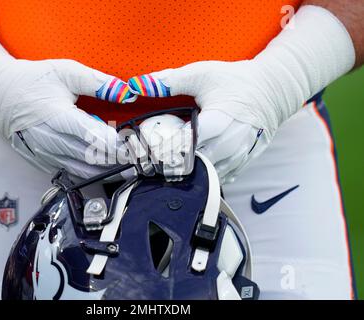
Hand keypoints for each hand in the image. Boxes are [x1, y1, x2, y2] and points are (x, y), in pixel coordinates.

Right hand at [0, 12, 135, 178]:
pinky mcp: (42, 163)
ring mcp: (44, 154)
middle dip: (117, 160)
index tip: (133, 146)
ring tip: (127, 166)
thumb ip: (98, 82)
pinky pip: (70, 174)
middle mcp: (49, 140)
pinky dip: (90, 173)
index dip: (115, 145)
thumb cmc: (33, 80)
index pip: (92, 137)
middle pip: (90, 158)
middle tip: (137, 158)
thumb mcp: (66, 72)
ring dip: (106, 171)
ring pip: (82, 171)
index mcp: (56, 116)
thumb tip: (127, 92)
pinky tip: (105, 169)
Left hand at [127, 61, 268, 183]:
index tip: (148, 152)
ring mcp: (239, 155)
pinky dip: (207, 175)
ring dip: (190, 174)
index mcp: (217, 121)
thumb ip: (169, 81)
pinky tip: (194, 169)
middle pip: (195, 166)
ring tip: (172, 168)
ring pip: (208, 176)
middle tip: (155, 165)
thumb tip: (137, 84)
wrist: (272, 89)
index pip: (185, 146)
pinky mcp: (245, 161)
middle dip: (173, 166)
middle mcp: (230, 143)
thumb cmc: (236, 80)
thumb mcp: (202, 74)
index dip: (165, 151)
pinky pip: (222, 177)